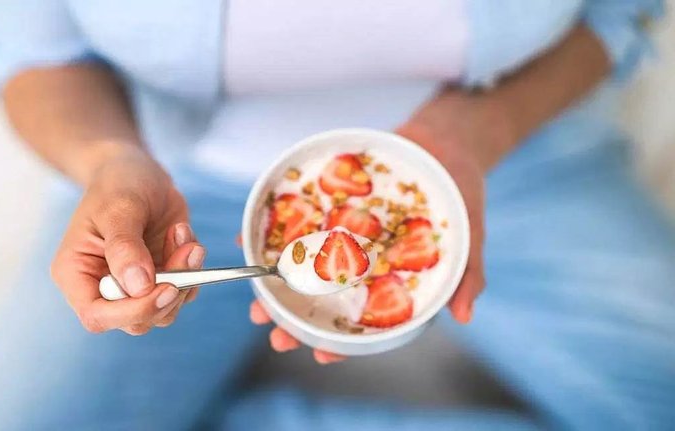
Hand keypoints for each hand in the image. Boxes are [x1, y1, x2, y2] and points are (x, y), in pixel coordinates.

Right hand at [51, 146, 204, 334]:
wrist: (137, 171)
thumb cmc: (117, 185)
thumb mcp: (118, 208)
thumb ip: (125, 247)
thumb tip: (139, 287)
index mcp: (77, 274)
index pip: (97, 315)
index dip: (132, 311)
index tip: (165, 288)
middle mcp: (103, 288)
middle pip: (136, 321)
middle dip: (168, 292)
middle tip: (187, 252)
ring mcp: (134, 286)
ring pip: (164, 310)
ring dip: (185, 278)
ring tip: (182, 234)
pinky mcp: (160, 278)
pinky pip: (183, 292)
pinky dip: (193, 268)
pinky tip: (183, 234)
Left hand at [247, 89, 513, 361]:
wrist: (446, 142)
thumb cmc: (460, 196)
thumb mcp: (469, 237)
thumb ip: (466, 277)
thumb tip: (465, 317)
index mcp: (388, 282)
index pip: (361, 324)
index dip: (341, 344)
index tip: (320, 356)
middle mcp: (360, 263)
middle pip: (322, 301)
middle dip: (295, 320)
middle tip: (274, 335)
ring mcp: (341, 235)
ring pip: (303, 267)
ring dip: (276, 285)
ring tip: (255, 298)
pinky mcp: (328, 207)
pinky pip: (296, 222)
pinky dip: (271, 232)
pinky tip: (250, 241)